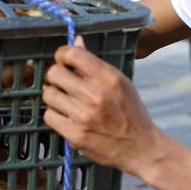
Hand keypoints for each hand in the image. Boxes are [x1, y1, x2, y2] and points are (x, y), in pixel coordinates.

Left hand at [41, 37, 161, 176]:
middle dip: (56, 76)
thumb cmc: (131, 113)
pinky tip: (67, 116)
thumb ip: (96, 64)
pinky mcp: (75, 135)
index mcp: (108, 78)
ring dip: (55, 96)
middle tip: (64, 83)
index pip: (72, 54)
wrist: (141, 148)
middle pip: (54, 73)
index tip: (64, 61)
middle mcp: (95, 95)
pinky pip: (49, 115)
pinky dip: (55, 115)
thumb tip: (76, 41)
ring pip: (48, 94)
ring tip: (67, 101)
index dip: (62, 55)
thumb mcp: (120, 83)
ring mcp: (84, 116)